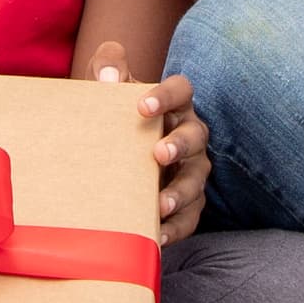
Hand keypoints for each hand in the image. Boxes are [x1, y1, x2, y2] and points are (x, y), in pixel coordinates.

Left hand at [89, 42, 209, 242]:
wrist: (111, 160)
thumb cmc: (116, 119)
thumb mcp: (109, 90)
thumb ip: (107, 67)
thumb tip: (109, 77)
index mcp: (174, 105)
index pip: (182, 90)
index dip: (167, 95)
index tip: (142, 106)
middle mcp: (190, 135)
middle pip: (195, 135)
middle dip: (180, 145)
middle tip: (158, 154)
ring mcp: (191, 170)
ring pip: (196, 180)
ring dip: (180, 192)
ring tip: (161, 204)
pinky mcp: (188, 204)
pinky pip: (190, 218)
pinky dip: (176, 228)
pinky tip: (159, 236)